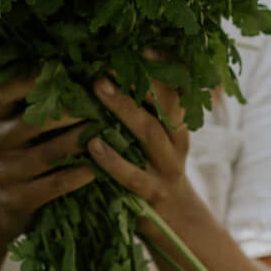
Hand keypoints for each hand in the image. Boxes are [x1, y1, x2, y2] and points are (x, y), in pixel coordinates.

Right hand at [0, 72, 98, 245]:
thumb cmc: (13, 150)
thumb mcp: (9, 121)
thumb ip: (30, 98)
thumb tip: (70, 64)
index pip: (10, 89)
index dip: (38, 78)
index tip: (68, 69)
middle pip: (37, 121)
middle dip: (74, 111)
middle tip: (104, 103)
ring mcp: (4, 171)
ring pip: (50, 153)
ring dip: (82, 141)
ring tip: (109, 131)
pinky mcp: (16, 198)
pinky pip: (54, 184)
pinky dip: (78, 175)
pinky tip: (98, 168)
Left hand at [87, 53, 192, 238]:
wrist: (176, 223)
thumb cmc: (153, 171)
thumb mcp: (156, 140)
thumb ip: (142, 112)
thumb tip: (108, 73)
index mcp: (178, 124)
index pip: (178, 88)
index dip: (165, 66)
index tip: (144, 47)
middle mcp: (177, 142)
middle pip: (163, 104)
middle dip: (138, 80)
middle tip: (107, 63)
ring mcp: (167, 168)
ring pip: (149, 133)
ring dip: (123, 109)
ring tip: (98, 89)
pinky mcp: (152, 194)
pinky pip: (133, 175)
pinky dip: (112, 160)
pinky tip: (92, 146)